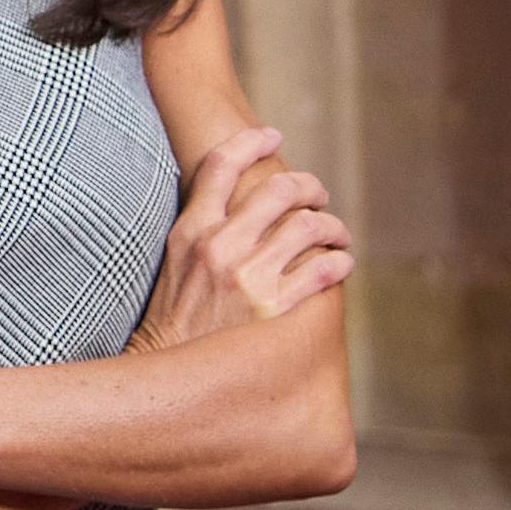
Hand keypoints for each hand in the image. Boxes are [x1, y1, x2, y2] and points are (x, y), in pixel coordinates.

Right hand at [138, 124, 350, 344]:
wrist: (170, 373)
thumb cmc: (174, 316)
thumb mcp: (174, 262)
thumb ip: (201, 228)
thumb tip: (236, 199)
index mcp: (191, 231)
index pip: (220, 165)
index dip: (251, 142)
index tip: (273, 136)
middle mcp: (219, 247)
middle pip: (278, 190)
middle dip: (308, 186)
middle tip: (318, 195)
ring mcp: (248, 278)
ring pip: (309, 225)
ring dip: (332, 225)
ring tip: (336, 233)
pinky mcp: (275, 308)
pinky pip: (323, 268)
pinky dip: (339, 260)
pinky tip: (340, 263)